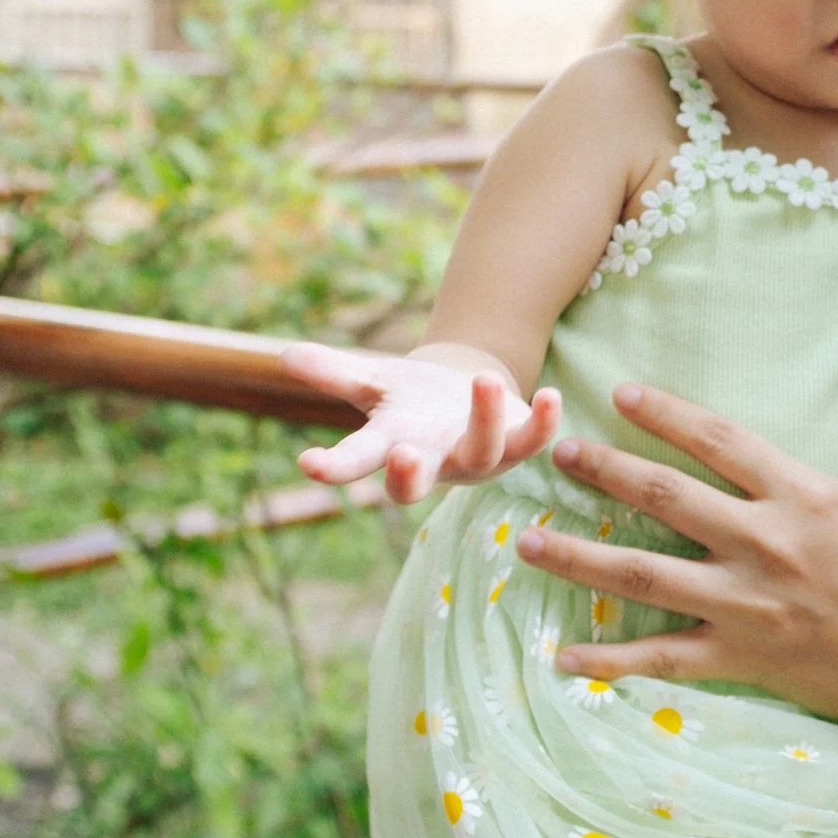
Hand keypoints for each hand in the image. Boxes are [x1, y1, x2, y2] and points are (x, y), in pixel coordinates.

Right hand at [285, 342, 562, 504]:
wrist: (466, 398)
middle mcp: (435, 461)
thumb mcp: (374, 382)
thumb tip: (285, 354)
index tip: (308, 463)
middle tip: (403, 455)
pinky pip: (534, 440)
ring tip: (482, 379)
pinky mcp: (518, 443)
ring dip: (483, 420)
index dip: (335, 468)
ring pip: (482, 452)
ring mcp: (478, 457)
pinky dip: (544, 421)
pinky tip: (551, 394)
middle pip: (417, 482)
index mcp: (392, 447)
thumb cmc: (413, 399)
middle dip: (410, 474)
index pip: (358, 464)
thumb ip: (334, 373)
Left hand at [514, 342, 837, 784]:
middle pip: (666, 499)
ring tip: (526, 543)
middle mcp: (762, 545)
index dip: (666, 414)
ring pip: (644, 577)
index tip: (620, 394)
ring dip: (580, 559)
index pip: (719, 441)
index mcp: (801, 496)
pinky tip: (563, 657)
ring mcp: (745, 606)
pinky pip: (663, 659)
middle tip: (557, 452)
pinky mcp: (740, 659)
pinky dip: (611, 661)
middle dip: (605, 472)